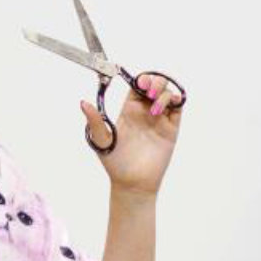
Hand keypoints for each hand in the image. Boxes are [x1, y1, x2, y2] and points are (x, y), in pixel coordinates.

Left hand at [81, 73, 182, 194]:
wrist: (132, 182)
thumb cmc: (114, 162)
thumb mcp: (101, 139)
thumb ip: (94, 120)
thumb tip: (83, 102)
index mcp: (129, 110)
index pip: (137, 86)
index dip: (140, 79)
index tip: (138, 82)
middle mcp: (145, 112)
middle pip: (155, 84)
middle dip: (154, 80)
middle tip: (148, 90)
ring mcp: (159, 119)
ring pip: (167, 93)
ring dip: (163, 92)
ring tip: (154, 109)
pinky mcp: (171, 128)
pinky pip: (178, 107)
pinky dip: (175, 100)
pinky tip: (166, 108)